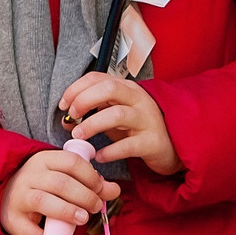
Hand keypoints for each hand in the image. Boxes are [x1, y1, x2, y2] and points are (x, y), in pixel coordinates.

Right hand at [0, 148, 118, 234]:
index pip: (71, 162)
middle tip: (96, 206)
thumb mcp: (62, 176)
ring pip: (43, 201)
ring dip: (68, 211)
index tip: (100, 188)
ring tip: (83, 218)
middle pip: (60, 183)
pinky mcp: (11, 219)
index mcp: (43, 160)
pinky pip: (29, 230)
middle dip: (84, 196)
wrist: (4, 193)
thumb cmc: (41, 184)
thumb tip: (114, 190)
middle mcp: (29, 176)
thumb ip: (89, 182)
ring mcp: (18, 197)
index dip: (90, 176)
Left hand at [58, 75, 180, 173]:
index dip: (75, 89)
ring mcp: (146, 120)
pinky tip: (99, 156)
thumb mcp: (116, 114)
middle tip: (72, 117)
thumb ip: (94, 112)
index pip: (97, 78)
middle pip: (108, 89)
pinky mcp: (151, 142)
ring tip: (78, 137)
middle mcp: (137, 100)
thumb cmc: (138, 128)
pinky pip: (127, 146)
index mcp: (126, 88)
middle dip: (84, 100)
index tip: (63, 105)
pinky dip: (109, 152)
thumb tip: (67, 119)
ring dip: (92, 125)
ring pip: (117, 114)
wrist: (172, 146)